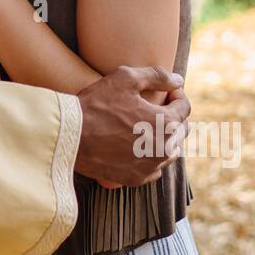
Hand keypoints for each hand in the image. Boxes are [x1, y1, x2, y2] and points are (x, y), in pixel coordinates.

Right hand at [75, 65, 190, 186]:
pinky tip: (138, 147)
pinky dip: (151, 157)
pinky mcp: (136, 178)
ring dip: (165, 138)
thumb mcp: (125, 78)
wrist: (69, 137)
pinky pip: (155, 169)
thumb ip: (157, 76)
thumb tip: (178, 80)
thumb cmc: (96, 104)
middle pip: (181, 130)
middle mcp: (164, 148)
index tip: (166, 90)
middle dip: (173, 116)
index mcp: (166, 123)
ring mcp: (150, 167)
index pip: (184, 107)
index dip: (177, 95)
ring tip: (147, 126)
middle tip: (155, 106)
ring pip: (170, 151)